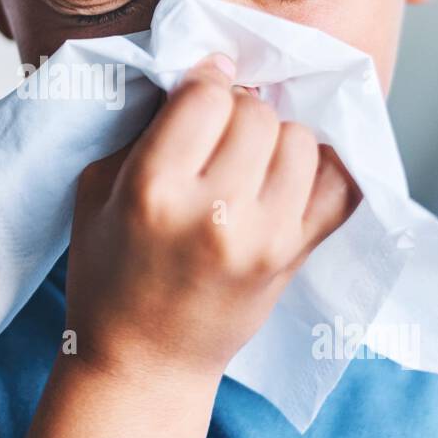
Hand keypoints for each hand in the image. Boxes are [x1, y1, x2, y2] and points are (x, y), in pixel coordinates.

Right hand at [65, 52, 359, 381]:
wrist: (145, 361)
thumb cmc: (108, 273)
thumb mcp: (96, 189)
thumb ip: (143, 130)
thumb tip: (201, 76)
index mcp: (153, 190)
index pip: (205, 95)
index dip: (204, 79)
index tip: (200, 86)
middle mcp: (215, 212)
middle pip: (256, 112)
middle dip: (239, 108)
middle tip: (221, 128)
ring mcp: (265, 237)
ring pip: (300, 140)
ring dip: (276, 137)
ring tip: (250, 157)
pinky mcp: (296, 256)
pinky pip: (340, 186)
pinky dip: (322, 169)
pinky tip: (291, 173)